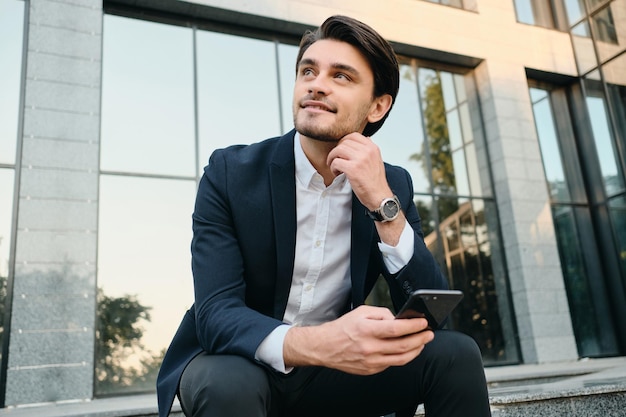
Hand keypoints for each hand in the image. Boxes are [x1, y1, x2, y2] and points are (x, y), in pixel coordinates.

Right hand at [283, 305, 433, 374]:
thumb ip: (382, 313)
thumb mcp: (361, 312)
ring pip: (401, 359)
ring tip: (422, 343)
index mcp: (367, 329)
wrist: (325, 347)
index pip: (396, 329)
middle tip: (428, 334)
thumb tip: (398, 319)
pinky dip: (402, 357)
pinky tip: (406, 350)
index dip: (414, 326)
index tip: (423, 323)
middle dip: (420, 339)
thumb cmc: (342, 328)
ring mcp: (371, 361)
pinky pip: (392, 364)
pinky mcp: (371, 370)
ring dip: (416, 350)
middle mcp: (369, 347)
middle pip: (403, 346)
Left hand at [326, 133, 391, 210]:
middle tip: (335, 160)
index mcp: (373, 148)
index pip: (353, 135)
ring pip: (337, 150)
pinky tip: (337, 173)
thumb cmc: (375, 182)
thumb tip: (362, 139)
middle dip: (336, 151)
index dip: (343, 142)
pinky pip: (336, 162)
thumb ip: (369, 149)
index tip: (341, 151)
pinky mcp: (353, 169)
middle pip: (343, 142)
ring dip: (332, 159)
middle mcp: (367, 151)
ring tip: (335, 167)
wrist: (379, 197)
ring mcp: (360, 159)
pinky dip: (333, 168)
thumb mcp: (377, 160)